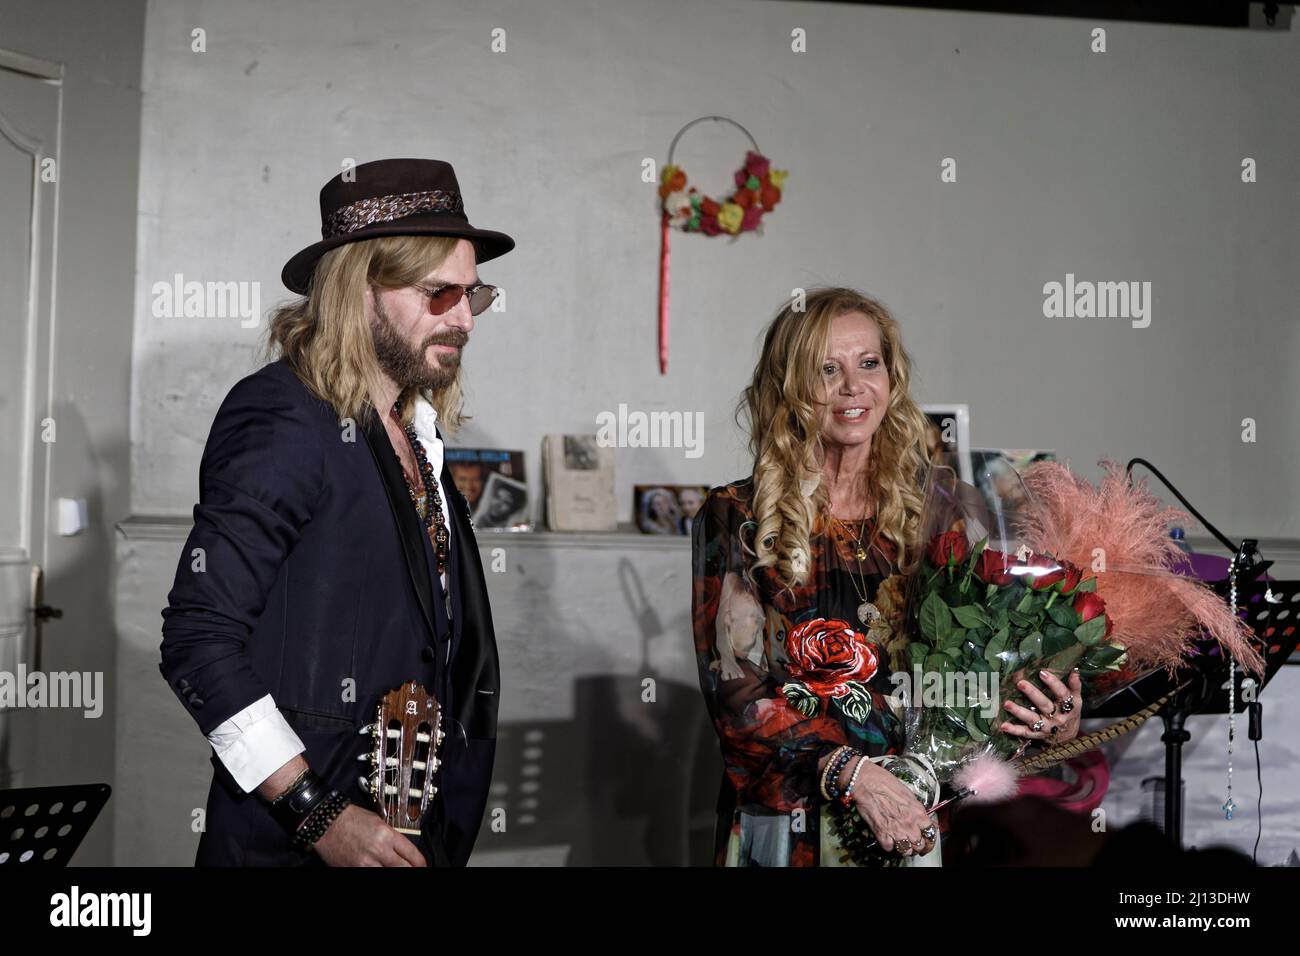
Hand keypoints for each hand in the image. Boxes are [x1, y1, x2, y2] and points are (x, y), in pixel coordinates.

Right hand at [312, 805, 427, 866]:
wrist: (327, 823)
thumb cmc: (350, 818)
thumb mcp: (377, 820)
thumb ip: (390, 835)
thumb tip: (400, 849)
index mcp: (387, 834)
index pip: (411, 853)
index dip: (420, 862)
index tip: (422, 865)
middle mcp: (379, 849)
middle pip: (403, 868)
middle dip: (411, 870)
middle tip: (414, 870)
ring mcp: (366, 862)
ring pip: (388, 873)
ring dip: (394, 871)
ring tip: (396, 868)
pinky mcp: (354, 869)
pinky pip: (371, 874)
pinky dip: (377, 873)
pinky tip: (379, 869)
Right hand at [847, 759, 935, 857]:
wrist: (866, 782)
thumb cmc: (886, 782)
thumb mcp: (908, 794)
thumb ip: (916, 809)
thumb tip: (921, 818)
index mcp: (918, 812)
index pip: (931, 834)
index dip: (930, 841)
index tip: (928, 842)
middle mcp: (909, 824)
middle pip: (920, 846)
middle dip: (919, 847)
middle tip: (915, 846)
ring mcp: (895, 830)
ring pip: (906, 851)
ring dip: (905, 849)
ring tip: (902, 845)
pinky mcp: (881, 833)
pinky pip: (889, 848)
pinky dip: (889, 846)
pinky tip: (888, 840)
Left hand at [1001, 668, 1082, 743]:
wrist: (1068, 738)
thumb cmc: (1070, 714)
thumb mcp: (1077, 701)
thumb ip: (1075, 686)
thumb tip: (1074, 671)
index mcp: (1068, 707)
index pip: (1062, 694)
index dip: (1053, 683)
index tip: (1042, 672)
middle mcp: (1057, 718)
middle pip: (1044, 705)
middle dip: (1032, 694)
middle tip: (1020, 683)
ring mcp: (1046, 727)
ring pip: (1032, 719)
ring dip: (1018, 711)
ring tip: (1006, 704)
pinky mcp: (1036, 735)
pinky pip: (1024, 733)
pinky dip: (1014, 730)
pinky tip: (1003, 725)